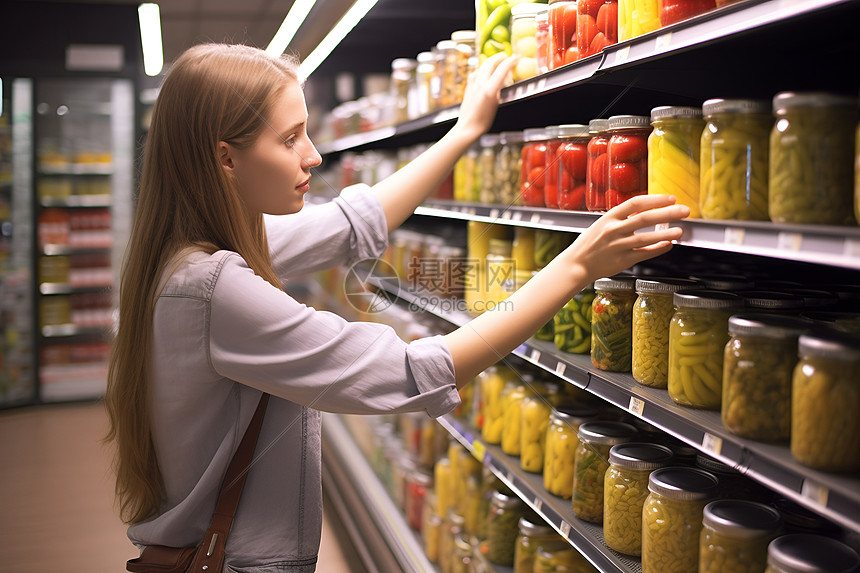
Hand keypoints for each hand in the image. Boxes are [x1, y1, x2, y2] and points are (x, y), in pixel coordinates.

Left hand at [453, 53, 517, 141]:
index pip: (503, 68)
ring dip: (492, 61)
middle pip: (491, 61)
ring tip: (498, 63)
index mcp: (490, 89)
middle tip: (507, 57)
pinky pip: (477, 71)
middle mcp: (480, 83)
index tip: (517, 58)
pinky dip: (484, 68)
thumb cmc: (483, 120)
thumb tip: (503, 79)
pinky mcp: (468, 85)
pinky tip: (486, 72)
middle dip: (501, 57)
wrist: (468, 126)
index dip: (512, 61)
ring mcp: (473, 83)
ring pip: (483, 65)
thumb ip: (500, 88)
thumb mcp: (497, 103)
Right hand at [563, 194, 689, 280]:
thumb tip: (647, 211)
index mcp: (609, 217)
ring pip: (646, 238)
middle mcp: (613, 230)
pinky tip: (668, 245)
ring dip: (665, 233)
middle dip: (667, 213)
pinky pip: (644, 253)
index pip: (636, 203)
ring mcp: (618, 246)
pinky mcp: (622, 261)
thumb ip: (622, 218)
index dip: (655, 199)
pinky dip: (658, 249)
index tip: (671, 198)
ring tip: (680, 230)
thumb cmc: (590, 243)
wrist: (577, 264)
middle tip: (684, 210)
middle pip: (644, 218)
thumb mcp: (602, 224)